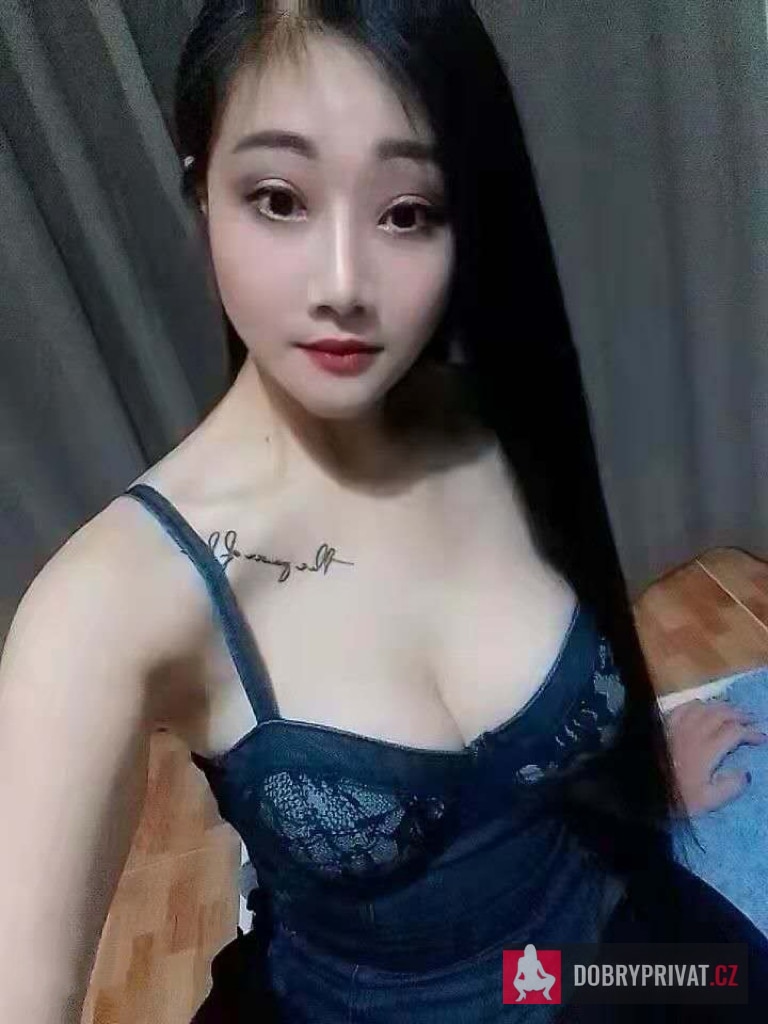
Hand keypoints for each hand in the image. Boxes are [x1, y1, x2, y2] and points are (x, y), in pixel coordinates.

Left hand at [663, 698, 766, 815]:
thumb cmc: (675, 797)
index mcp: (706, 750)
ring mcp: (677, 726)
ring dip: (721, 706)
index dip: (751, 732)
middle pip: (720, 713)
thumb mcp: (707, 801)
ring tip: (731, 711)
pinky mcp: (664, 724)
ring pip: (703, 707)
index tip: (762, 738)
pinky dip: (698, 704)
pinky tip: (702, 707)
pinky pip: (683, 706)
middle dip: (740, 714)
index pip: (734, 732)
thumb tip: (745, 773)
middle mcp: (693, 732)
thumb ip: (730, 787)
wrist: (640, 788)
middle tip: (751, 719)